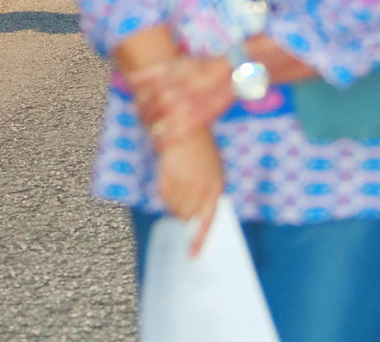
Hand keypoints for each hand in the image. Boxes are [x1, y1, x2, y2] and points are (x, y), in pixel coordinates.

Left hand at [129, 56, 233, 147]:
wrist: (228, 75)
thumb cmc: (200, 68)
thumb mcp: (174, 64)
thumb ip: (150, 72)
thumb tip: (130, 80)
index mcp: (163, 82)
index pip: (141, 100)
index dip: (137, 106)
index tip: (139, 108)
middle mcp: (170, 96)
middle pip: (146, 114)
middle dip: (143, 119)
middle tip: (144, 121)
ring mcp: (180, 111)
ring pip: (155, 127)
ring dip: (150, 131)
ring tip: (151, 131)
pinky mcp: (193, 123)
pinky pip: (170, 139)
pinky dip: (161, 142)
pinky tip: (158, 143)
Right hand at [157, 130, 222, 255]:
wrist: (185, 124)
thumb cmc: (200, 149)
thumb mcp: (212, 170)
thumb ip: (207, 193)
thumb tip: (194, 217)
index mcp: (216, 186)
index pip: (209, 220)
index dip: (199, 240)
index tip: (191, 256)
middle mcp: (202, 187)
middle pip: (188, 216)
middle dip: (184, 210)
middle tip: (182, 193)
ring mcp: (185, 182)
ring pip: (174, 208)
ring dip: (173, 200)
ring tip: (177, 180)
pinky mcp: (169, 176)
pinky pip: (163, 196)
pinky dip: (164, 191)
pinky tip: (168, 175)